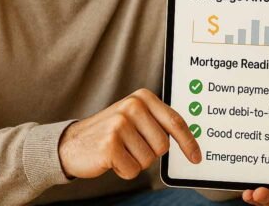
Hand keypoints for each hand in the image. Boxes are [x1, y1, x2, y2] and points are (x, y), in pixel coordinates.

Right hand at [57, 88, 199, 179]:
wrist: (71, 143)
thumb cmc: (110, 133)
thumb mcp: (136, 119)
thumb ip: (159, 123)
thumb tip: (189, 140)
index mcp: (143, 97)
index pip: (175, 122)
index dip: (189, 143)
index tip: (197, 158)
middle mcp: (133, 106)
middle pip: (163, 146)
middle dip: (149, 154)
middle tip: (130, 147)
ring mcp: (120, 124)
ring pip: (148, 160)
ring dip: (135, 162)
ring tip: (119, 151)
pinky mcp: (110, 144)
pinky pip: (133, 170)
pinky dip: (123, 170)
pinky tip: (110, 159)